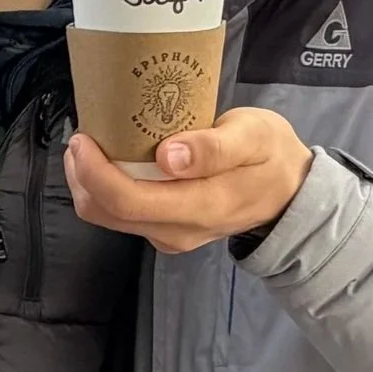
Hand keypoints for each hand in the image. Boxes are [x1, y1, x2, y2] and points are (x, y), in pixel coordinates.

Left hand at [64, 107, 312, 253]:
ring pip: (109, 218)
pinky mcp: (165, 231)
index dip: (95, 172)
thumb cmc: (272, 155)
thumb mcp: (255, 137)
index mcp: (200, 207)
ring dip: (90, 183)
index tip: (84, 138)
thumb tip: (168, 157)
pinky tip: (113, 158)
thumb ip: (215, 148)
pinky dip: (106, 188)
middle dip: (83, 176)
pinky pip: (122, 215)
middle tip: (82, 135)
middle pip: (108, 213)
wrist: (291, 195)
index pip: (128, 201)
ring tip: (92, 143)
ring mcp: (170, 235)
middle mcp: (178, 231)